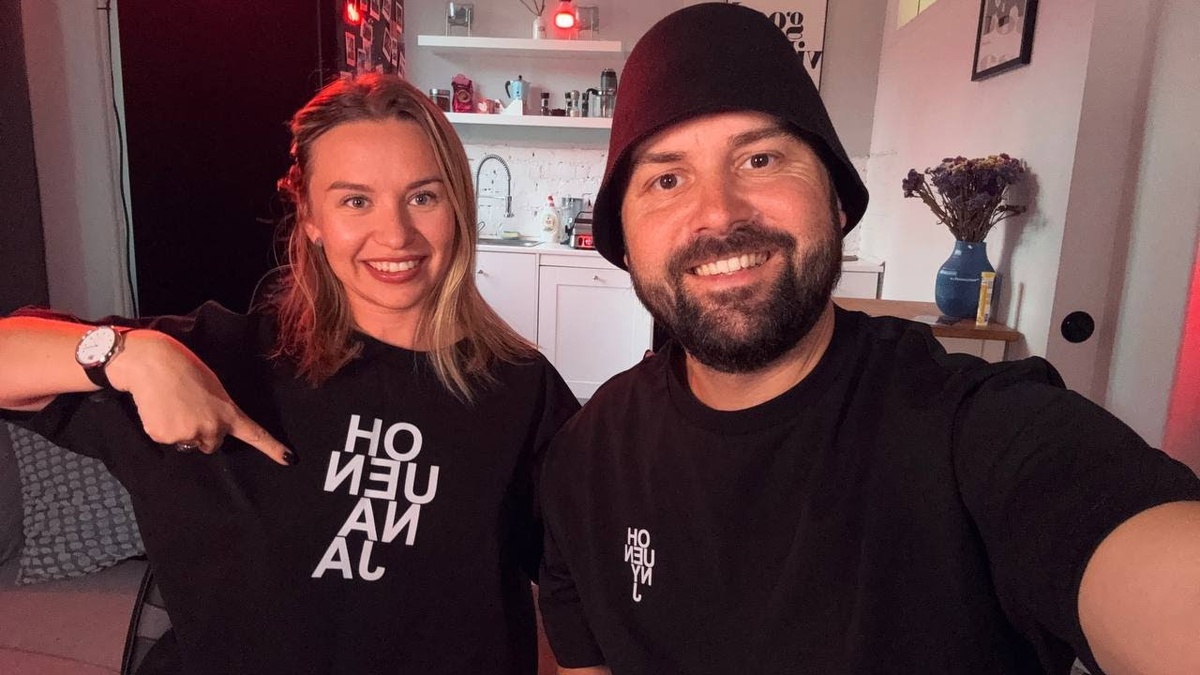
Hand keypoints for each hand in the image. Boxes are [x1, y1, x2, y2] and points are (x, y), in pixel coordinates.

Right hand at [107, 330, 294, 465]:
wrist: (152, 364)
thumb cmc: (184, 369)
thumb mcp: (213, 388)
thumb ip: (217, 411)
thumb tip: (211, 428)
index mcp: (228, 413)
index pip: (255, 434)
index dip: (272, 448)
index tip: (289, 459)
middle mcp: (212, 428)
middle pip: (210, 445)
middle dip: (202, 433)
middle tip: (189, 410)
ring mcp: (188, 434)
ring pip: (187, 444)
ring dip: (181, 431)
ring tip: (173, 406)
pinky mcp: (165, 437)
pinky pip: (166, 440)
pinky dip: (162, 429)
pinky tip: (159, 410)